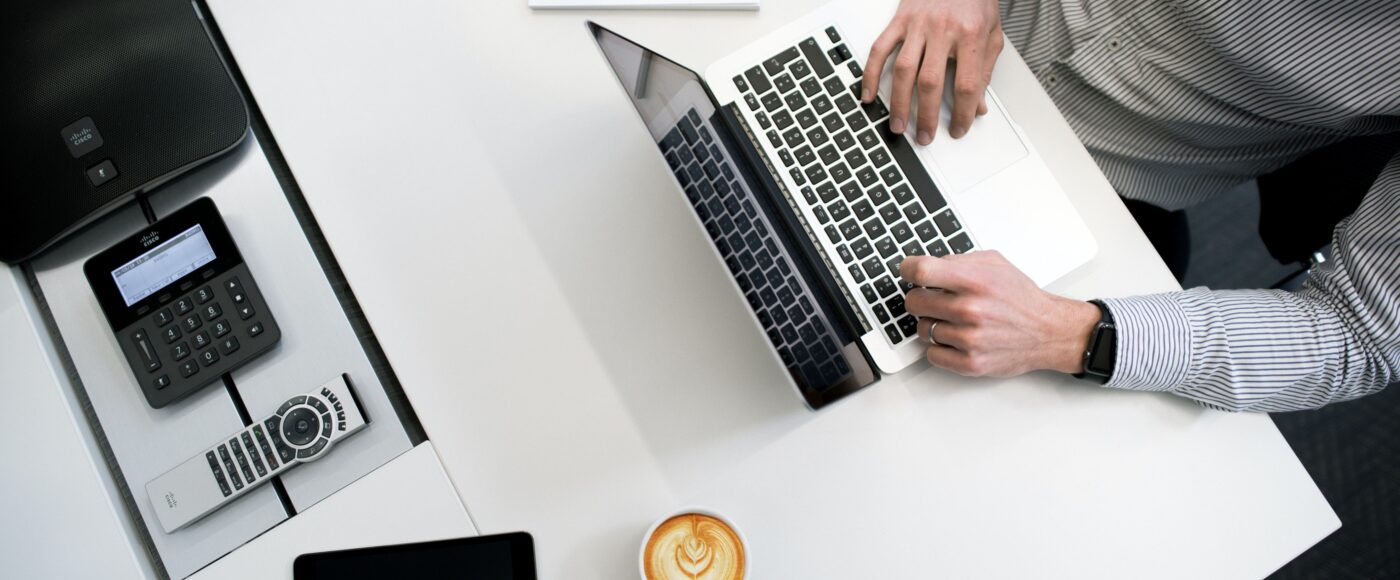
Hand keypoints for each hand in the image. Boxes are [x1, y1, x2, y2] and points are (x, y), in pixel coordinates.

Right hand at [862, 0, 1003, 144]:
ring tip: (898, 125)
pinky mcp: (899, 20)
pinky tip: (869, 94)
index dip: (963, 113)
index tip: (959, 128)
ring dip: (899, 103)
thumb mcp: (992, 33)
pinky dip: (872, 74)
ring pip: (904, 71)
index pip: (967, 84)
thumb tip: (978, 106)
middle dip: (926, 116)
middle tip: (924, 136)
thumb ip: (984, 70)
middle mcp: (943, 30)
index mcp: (971, 35)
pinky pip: (880, 50)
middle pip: (931, 82)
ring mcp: (918, 25)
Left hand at [899, 251, 1099, 377]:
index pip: (921, 272)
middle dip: (921, 298)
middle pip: (914, 302)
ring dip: (933, 324)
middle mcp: (971, 310)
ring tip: (954, 320)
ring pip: (922, 329)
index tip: (908, 271)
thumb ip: (958, 260)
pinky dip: (939, 347)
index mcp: (975, 281)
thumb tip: (926, 265)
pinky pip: (932, 354)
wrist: (1048, 332)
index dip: (908, 269)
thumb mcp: (995, 264)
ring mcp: (969, 339)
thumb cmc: (1021, 298)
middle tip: (934, 299)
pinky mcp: (970, 363)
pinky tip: (955, 338)